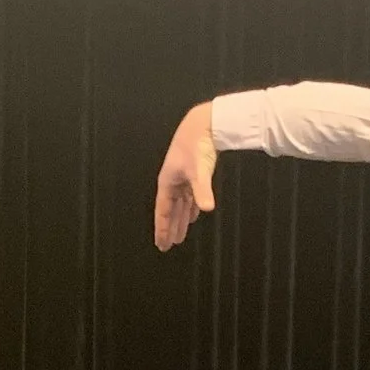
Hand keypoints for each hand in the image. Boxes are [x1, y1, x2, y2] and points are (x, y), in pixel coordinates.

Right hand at [154, 102, 218, 250]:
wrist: (204, 124)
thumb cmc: (197, 145)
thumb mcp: (199, 171)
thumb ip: (203, 191)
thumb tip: (207, 208)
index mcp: (167, 182)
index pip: (163, 212)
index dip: (162, 229)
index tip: (161, 244)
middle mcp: (172, 182)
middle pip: (170, 211)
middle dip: (169, 228)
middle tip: (168, 245)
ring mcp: (182, 178)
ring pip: (179, 205)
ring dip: (179, 220)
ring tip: (179, 236)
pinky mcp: (192, 173)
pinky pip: (188, 196)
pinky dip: (189, 208)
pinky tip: (193, 215)